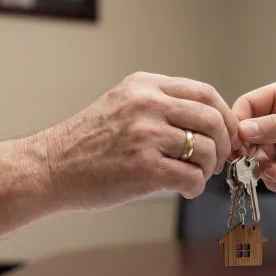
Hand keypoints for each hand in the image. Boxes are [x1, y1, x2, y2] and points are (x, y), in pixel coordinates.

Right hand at [37, 72, 239, 209]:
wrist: (49, 168)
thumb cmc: (86, 143)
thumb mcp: (122, 105)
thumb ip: (160, 105)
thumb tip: (207, 121)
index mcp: (145, 87)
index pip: (205, 93)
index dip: (225, 117)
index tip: (226, 135)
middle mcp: (147, 105)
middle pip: (212, 120)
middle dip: (223, 144)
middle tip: (217, 160)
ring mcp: (146, 136)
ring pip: (206, 150)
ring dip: (208, 168)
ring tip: (196, 176)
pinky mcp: (144, 168)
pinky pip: (191, 177)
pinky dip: (195, 187)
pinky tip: (185, 189)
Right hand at [233, 78, 275, 191]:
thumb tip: (243, 129)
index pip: (249, 105)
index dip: (238, 123)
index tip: (238, 142)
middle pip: (249, 134)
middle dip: (249, 151)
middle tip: (257, 162)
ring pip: (258, 157)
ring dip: (262, 169)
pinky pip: (273, 175)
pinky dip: (274, 181)